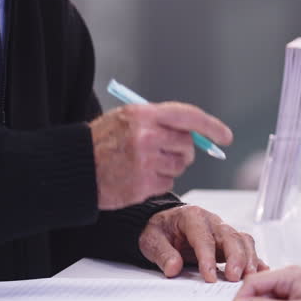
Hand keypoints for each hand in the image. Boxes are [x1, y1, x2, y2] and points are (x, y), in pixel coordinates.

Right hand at [89, 102, 231, 209]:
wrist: (75, 168)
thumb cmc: (101, 142)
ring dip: (169, 167)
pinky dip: (159, 182)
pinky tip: (139, 177)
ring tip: (144, 164)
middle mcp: (146, 136)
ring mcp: (145, 162)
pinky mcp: (143, 185)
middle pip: (187, 145)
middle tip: (169, 153)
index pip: (189, 117)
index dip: (211, 127)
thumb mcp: (126, 119)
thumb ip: (158, 121)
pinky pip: (168, 184)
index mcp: (143, 115)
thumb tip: (195, 130)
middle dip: (184, 151)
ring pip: (179, 166)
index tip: (224, 136)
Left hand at [139, 205, 268, 281]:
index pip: (203, 237)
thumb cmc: (159, 230)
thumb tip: (174, 268)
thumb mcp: (152, 241)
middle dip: (235, 257)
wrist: (163, 224)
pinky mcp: (229, 242)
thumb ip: (163, 254)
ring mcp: (222, 231)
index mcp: (191, 217)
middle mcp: (211, 221)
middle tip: (234, 278)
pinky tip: (261, 272)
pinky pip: (246, 247)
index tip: (209, 276)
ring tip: (249, 278)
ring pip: (242, 240)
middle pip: (230, 236)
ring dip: (248, 259)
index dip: (207, 257)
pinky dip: (255, 259)